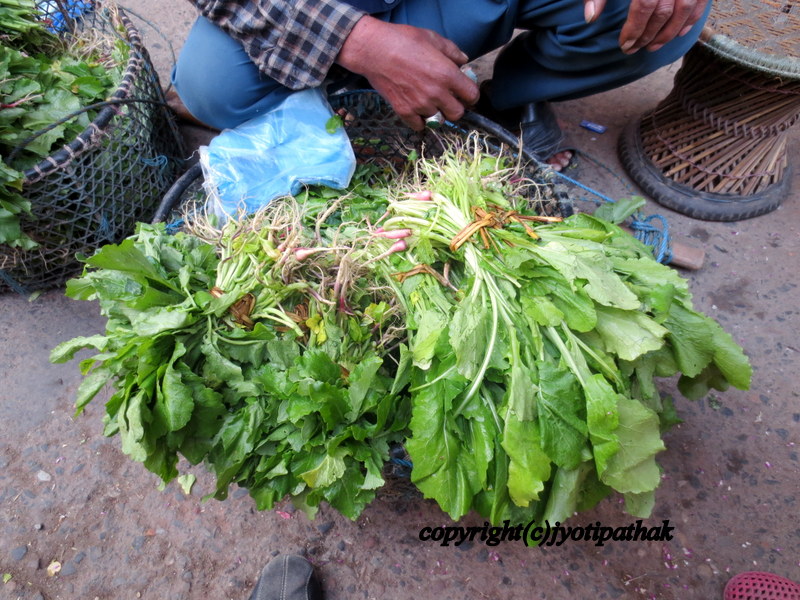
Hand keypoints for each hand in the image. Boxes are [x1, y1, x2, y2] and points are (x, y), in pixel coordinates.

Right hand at [336, 16, 478, 130]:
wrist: (373, 50)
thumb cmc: (402, 39)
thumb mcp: (432, 38)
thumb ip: (452, 51)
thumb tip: (464, 61)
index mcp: (447, 74)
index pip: (472, 96)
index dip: (470, 94)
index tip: (465, 92)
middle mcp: (436, 93)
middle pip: (457, 114)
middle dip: (455, 107)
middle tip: (448, 99)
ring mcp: (420, 105)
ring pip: (438, 120)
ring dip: (437, 113)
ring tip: (429, 102)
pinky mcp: (404, 111)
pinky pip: (419, 126)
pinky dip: (420, 121)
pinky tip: (417, 110)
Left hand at [584, 0, 707, 53]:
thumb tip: (591, 18)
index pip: (644, 5)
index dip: (634, 29)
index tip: (624, 45)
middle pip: (665, 10)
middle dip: (649, 35)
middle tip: (635, 49)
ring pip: (685, 7)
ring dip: (670, 32)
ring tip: (653, 46)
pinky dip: (692, 18)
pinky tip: (679, 33)